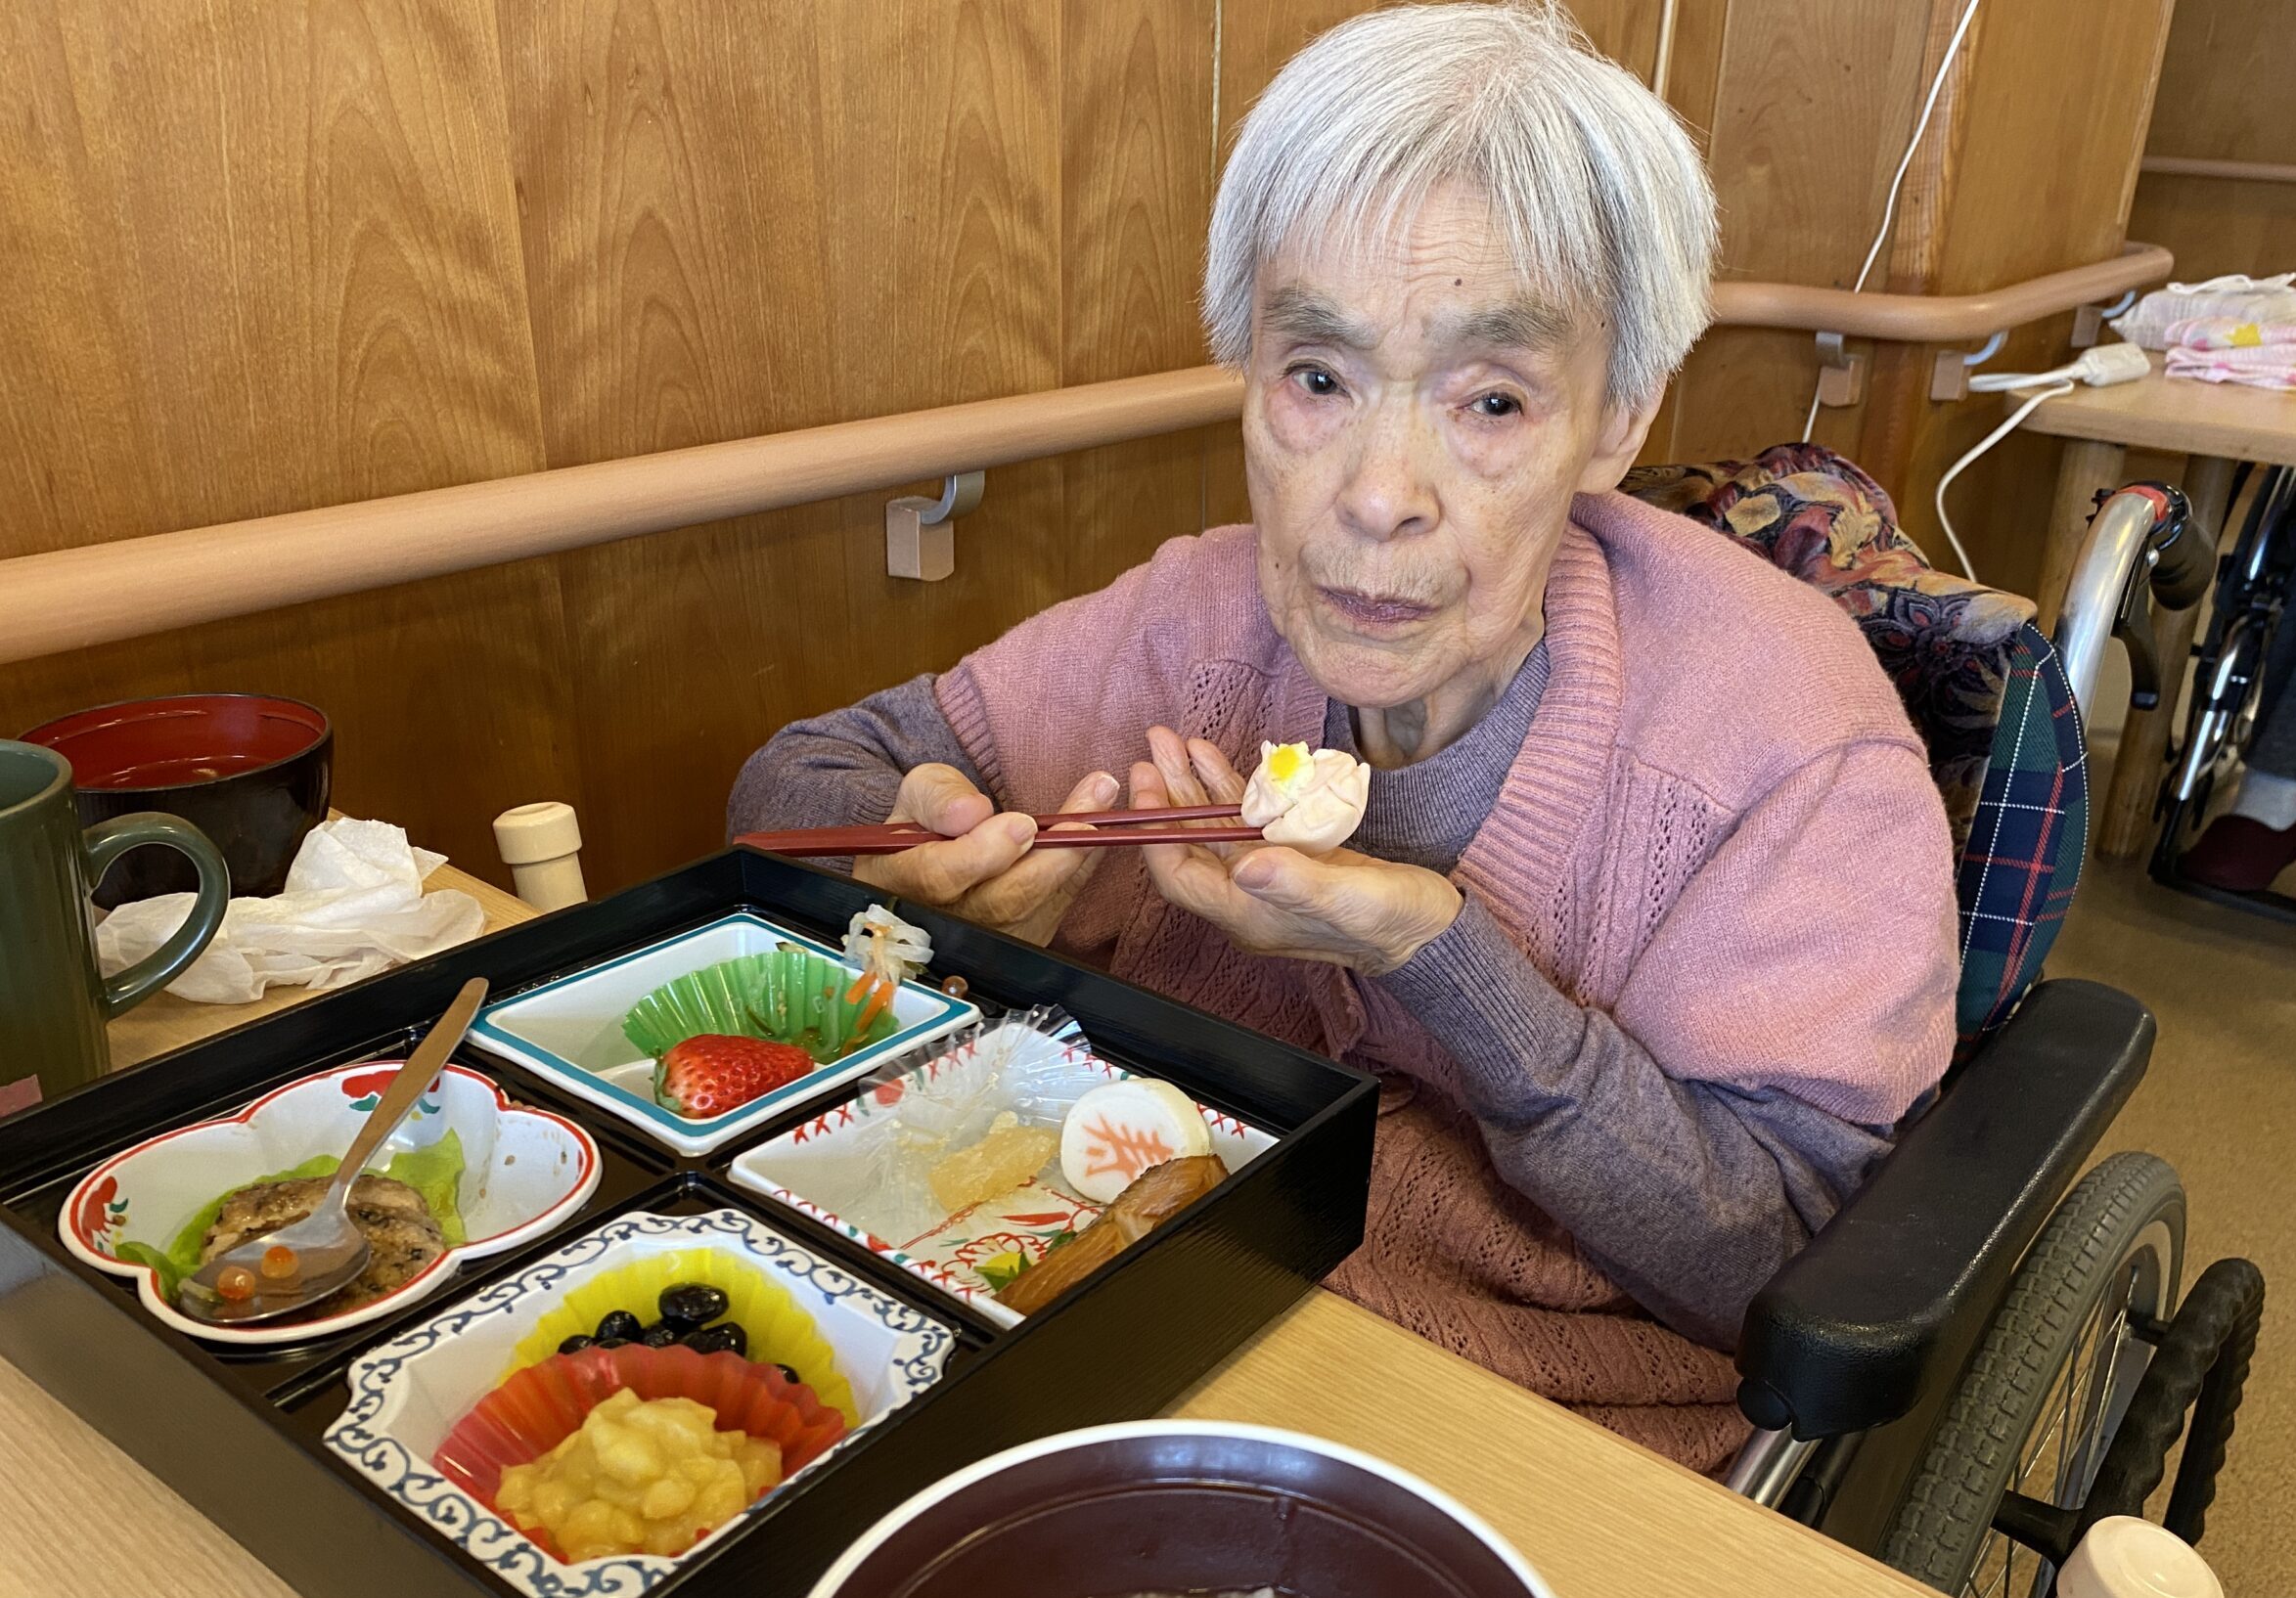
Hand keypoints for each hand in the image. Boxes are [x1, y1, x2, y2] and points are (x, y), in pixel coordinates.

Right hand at [854, 764, 1112, 945]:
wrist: (928, 877)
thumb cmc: (918, 834)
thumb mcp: (913, 799)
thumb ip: (935, 797)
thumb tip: (972, 813)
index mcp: (902, 884)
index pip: (940, 877)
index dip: (984, 853)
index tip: (1022, 823)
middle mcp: (947, 924)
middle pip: (1004, 901)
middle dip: (1052, 856)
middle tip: (1088, 815)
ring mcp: (990, 943)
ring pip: (1039, 906)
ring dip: (1077, 853)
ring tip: (1103, 797)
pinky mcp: (1025, 941)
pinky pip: (1059, 905)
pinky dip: (1083, 863)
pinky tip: (1106, 827)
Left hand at [1130, 727, 1460, 975]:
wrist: (1431, 929)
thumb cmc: (1392, 922)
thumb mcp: (1348, 898)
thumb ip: (1296, 882)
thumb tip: (1245, 865)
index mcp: (1248, 916)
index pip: (1180, 876)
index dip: (1157, 833)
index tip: (1145, 787)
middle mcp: (1247, 897)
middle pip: (1191, 844)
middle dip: (1168, 795)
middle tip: (1152, 746)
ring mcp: (1266, 875)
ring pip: (1215, 826)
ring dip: (1193, 784)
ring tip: (1174, 741)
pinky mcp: (1288, 855)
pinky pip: (1246, 818)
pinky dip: (1229, 787)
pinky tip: (1213, 757)